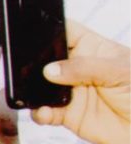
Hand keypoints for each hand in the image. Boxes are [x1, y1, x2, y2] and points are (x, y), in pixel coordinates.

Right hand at [31, 20, 129, 143]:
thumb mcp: (119, 71)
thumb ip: (84, 68)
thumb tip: (49, 70)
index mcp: (89, 47)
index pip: (62, 30)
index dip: (46, 28)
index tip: (30, 32)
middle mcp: (75, 67)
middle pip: (44, 58)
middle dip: (31, 61)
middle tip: (25, 67)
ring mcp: (69, 90)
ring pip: (40, 86)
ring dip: (31, 89)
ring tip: (31, 93)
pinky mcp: (67, 114)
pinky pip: (45, 112)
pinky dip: (39, 113)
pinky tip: (43, 112)